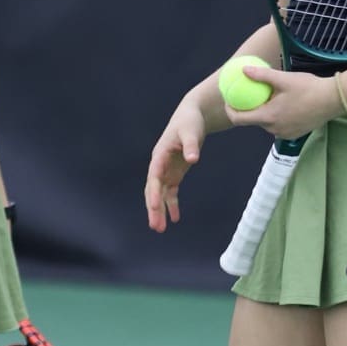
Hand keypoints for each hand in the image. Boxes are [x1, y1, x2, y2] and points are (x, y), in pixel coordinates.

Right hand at [145, 99, 206, 232]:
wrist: (191, 117)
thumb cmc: (190, 122)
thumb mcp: (191, 132)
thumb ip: (191, 145)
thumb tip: (193, 159)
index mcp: (160, 154)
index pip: (154, 176)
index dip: (154, 192)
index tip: (154, 207)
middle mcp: (159, 164)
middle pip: (153, 189)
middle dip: (154, 208)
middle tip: (156, 226)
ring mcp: (166, 170)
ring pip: (159, 193)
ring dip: (159, 210)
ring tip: (160, 229)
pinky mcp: (174, 173)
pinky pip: (170, 192)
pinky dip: (172, 205)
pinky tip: (175, 218)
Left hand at [222, 62, 339, 142]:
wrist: (334, 100)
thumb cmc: (309, 88)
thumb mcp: (283, 79)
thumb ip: (261, 75)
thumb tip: (243, 70)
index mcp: (269, 117)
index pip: (239, 119)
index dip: (230, 110)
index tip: (228, 99)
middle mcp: (275, 129)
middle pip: (253, 121)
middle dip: (248, 109)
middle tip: (247, 94)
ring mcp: (285, 133)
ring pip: (266, 123)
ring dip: (263, 112)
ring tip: (266, 96)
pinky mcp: (295, 134)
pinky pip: (278, 126)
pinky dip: (275, 116)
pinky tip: (281, 103)